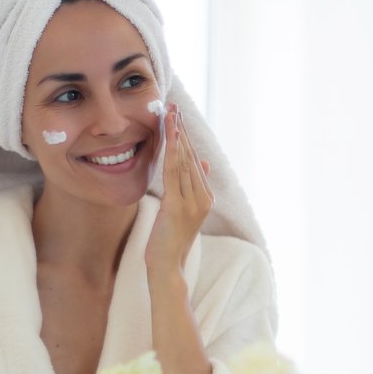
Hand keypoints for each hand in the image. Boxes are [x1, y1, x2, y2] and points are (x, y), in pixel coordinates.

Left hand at [145, 105, 213, 277]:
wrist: (167, 267)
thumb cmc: (170, 241)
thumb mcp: (183, 212)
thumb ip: (192, 188)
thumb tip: (203, 162)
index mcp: (205, 198)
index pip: (195, 161)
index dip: (186, 138)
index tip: (178, 117)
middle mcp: (203, 198)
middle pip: (191, 157)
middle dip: (182, 130)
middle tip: (173, 107)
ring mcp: (193, 202)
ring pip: (184, 161)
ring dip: (177, 136)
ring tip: (171, 114)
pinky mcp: (178, 206)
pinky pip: (174, 173)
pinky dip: (172, 153)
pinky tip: (170, 137)